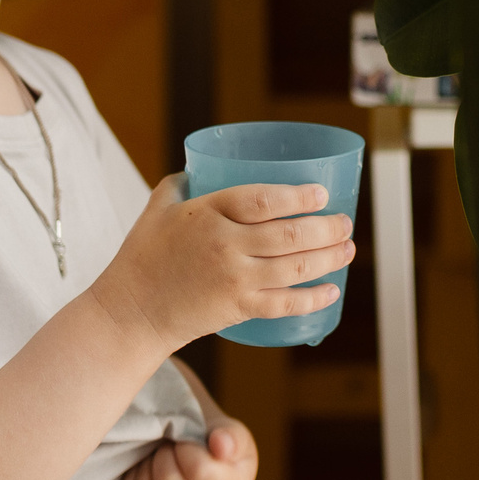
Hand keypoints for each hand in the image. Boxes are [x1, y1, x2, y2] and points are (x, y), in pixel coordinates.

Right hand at [92, 175, 355, 350]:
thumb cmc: (143, 257)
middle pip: (290, 233)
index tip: (322, 193)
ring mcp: (233, 279)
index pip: (264, 198)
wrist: (130, 312)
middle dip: (327, 227)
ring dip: (330, 258)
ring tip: (348, 250)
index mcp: (206, 213)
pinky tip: (332, 291)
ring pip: (296, 266)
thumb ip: (182, 184)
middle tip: (345, 223)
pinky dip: (313, 298)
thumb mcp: (157, 208)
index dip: (300, 195)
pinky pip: (284, 304)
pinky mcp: (237, 309)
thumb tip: (203, 167)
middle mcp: (224, 244)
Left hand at [122, 423, 258, 479]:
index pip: (197, 471)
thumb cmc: (219, 443)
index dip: (186, 448)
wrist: (205, 460)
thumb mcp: (233, 433)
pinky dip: (135, 475)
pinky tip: (150, 466)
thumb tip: (221, 446)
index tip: (188, 437)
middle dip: (164, 454)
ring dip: (148, 464)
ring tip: (161, 453)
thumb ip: (231, 436)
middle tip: (172, 444)